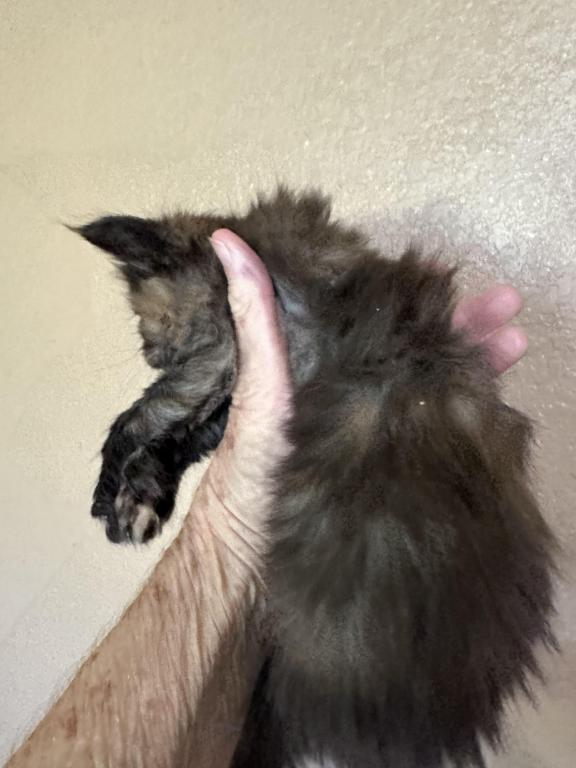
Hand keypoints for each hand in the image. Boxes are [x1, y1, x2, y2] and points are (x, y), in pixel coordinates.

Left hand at [204, 232, 526, 535]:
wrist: (252, 555)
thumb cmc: (249, 467)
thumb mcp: (257, 386)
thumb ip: (253, 319)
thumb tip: (226, 241)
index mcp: (323, 363)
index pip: (376, 318)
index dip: (411, 294)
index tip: (447, 272)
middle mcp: (355, 388)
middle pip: (414, 346)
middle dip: (460, 321)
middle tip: (506, 301)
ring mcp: (376, 425)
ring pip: (431, 380)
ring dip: (474, 358)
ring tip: (516, 339)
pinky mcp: (390, 461)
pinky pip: (434, 425)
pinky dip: (466, 408)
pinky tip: (498, 394)